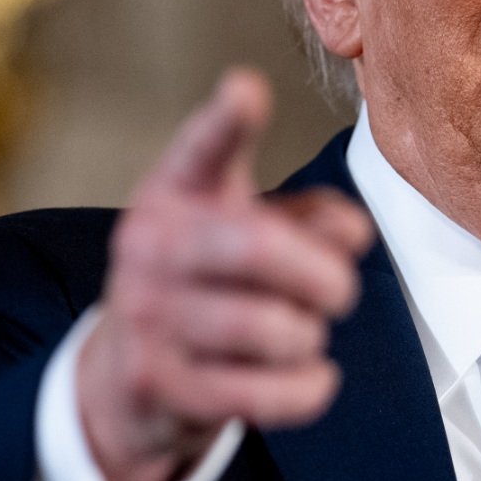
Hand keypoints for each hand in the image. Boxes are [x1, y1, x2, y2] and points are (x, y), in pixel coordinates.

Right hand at [74, 68, 372, 480]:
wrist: (128, 378)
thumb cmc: (209, 283)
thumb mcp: (248, 231)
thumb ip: (308, 217)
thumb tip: (353, 232)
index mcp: (176, 192)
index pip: (202, 149)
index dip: (226, 120)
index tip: (247, 88)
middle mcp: (150, 246)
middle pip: (258, 247)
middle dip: (323, 275)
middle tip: (341, 290)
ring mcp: (146, 316)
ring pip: (269, 327)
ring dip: (309, 335)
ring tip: (301, 334)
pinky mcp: (159, 385)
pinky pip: (263, 392)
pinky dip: (308, 388)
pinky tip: (313, 377)